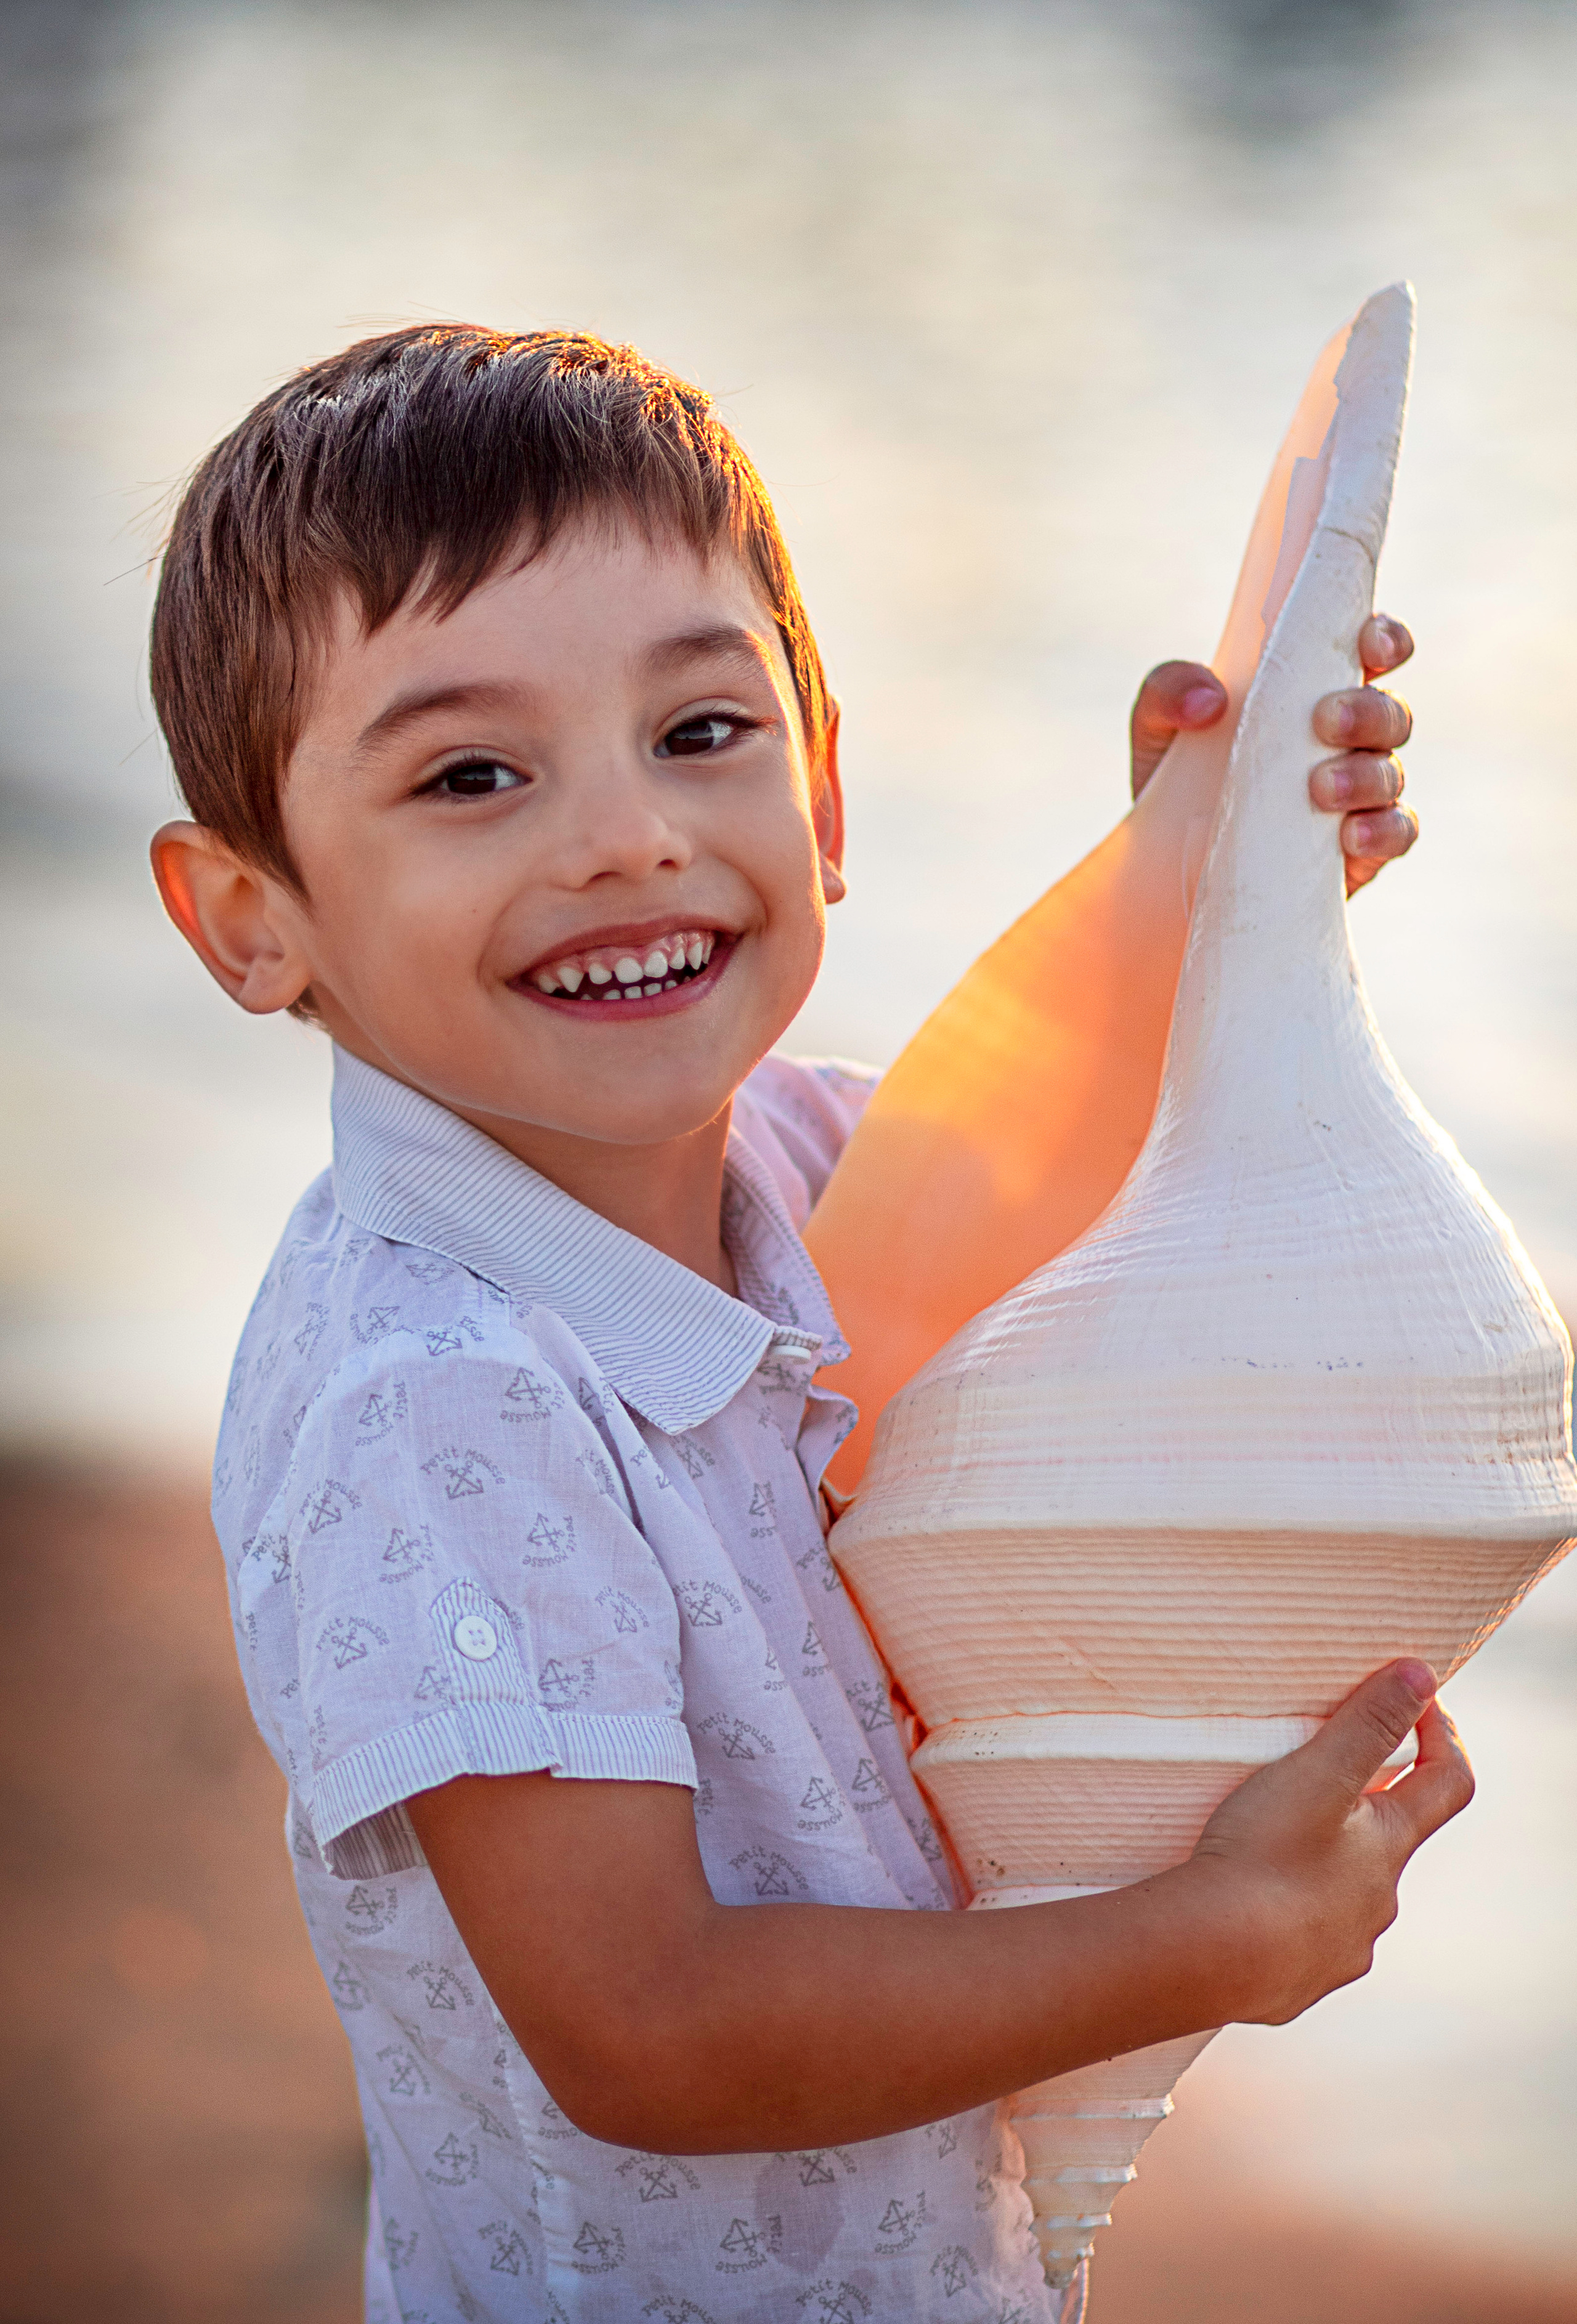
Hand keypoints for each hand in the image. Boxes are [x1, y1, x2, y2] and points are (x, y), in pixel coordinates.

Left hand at [1129, 614, 1416, 896]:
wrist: (1167, 867)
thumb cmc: (1175, 779)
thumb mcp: (1157, 727)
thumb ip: (1168, 689)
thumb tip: (1208, 699)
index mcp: (1313, 692)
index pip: (1372, 651)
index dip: (1384, 640)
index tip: (1368, 645)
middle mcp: (1349, 739)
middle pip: (1391, 712)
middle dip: (1367, 711)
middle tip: (1324, 720)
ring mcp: (1360, 794)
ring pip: (1391, 771)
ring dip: (1366, 774)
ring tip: (1320, 787)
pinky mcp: (1360, 851)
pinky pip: (1397, 832)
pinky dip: (1383, 830)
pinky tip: (1350, 836)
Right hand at [1186, 1658, 1474, 2026]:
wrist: (1215, 1959)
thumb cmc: (1265, 1858)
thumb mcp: (1318, 1774)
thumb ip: (1369, 1722)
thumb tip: (1421, 1675)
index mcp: (1389, 1845)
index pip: (1448, 1783)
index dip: (1440, 1735)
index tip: (1415, 1701)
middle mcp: (1378, 1901)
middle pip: (1389, 1839)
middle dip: (1364, 1801)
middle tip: (1315, 1771)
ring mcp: (1341, 1947)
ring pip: (1345, 1893)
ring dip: (1323, 1863)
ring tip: (1268, 1840)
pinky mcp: (1299, 1981)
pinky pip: (1303, 1940)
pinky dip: (1286, 1915)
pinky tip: (1249, 1906)